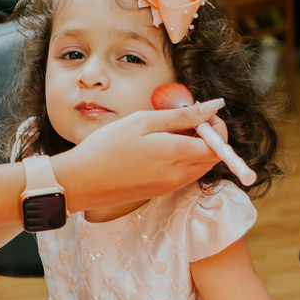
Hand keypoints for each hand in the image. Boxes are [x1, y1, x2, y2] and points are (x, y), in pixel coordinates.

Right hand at [52, 102, 226, 210]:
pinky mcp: (161, 191)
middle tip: (183, 120)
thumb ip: (181, 116)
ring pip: (199, 166)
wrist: (81, 182)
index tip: (200, 113)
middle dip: (207, 137)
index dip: (216, 127)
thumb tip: (212, 108)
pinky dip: (181, 159)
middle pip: (212, 157)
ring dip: (194, 148)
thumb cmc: (106, 148)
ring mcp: (170, 186)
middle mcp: (178, 175)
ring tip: (167, 132)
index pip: (219, 145)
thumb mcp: (142, 121)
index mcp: (176, 154)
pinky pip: (184, 174)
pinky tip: (158, 148)